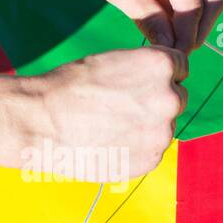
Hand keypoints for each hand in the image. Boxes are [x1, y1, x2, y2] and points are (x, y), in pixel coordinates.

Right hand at [19, 46, 186, 181]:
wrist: (42, 123)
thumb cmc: (71, 86)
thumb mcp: (114, 62)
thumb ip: (146, 74)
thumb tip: (165, 89)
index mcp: (162, 64)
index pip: (180, 67)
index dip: (157, 75)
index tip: (135, 83)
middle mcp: (170, 98)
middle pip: (176, 99)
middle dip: (155, 102)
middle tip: (120, 107)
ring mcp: (163, 132)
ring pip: (164, 127)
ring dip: (146, 127)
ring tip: (110, 126)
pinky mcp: (151, 160)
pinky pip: (152, 151)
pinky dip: (136, 148)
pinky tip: (110, 143)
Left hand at [56, 0, 222, 50]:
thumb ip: (148, 19)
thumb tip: (169, 49)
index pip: (193, 8)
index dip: (184, 39)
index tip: (169, 61)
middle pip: (212, 2)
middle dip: (195, 31)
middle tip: (172, 54)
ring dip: (191, 20)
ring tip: (166, 40)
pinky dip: (182, 7)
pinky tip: (162, 21)